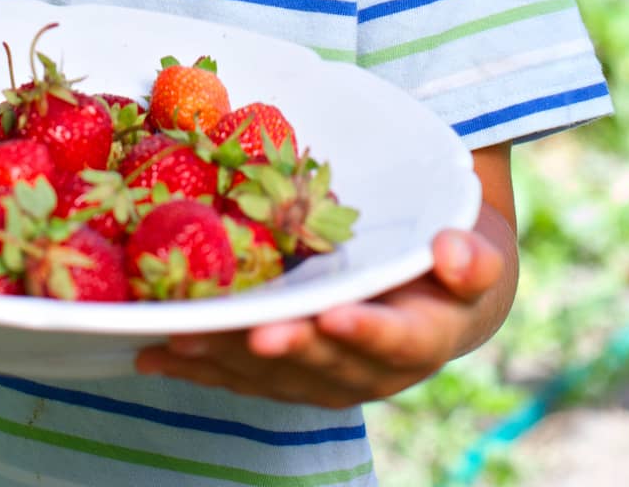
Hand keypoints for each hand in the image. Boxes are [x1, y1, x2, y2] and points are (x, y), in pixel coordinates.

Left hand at [134, 225, 509, 406]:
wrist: (439, 301)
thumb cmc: (451, 266)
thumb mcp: (476, 255)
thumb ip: (471, 258)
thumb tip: (454, 252)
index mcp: (419, 339)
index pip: (396, 339)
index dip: (365, 331)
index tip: (335, 315)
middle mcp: (369, 370)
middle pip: (323, 361)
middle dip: (283, 347)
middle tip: (250, 331)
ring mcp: (324, 377)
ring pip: (273, 374)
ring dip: (228, 358)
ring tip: (183, 337)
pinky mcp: (288, 374)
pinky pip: (242, 375)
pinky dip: (199, 367)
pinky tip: (153, 355)